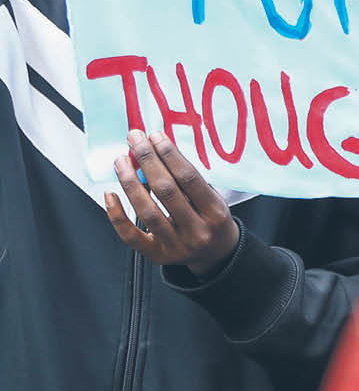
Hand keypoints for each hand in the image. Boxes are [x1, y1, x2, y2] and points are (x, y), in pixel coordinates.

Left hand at [103, 129, 239, 278]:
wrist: (216, 253)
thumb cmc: (212, 218)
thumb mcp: (213, 198)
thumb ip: (188, 181)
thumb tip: (157, 152)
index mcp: (215, 213)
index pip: (188, 178)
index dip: (169, 154)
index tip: (155, 136)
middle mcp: (196, 230)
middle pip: (166, 191)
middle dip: (147, 160)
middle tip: (135, 140)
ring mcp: (175, 245)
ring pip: (147, 211)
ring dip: (130, 182)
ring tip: (121, 161)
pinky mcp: (156, 255)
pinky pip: (131, 235)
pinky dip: (117, 214)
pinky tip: (110, 194)